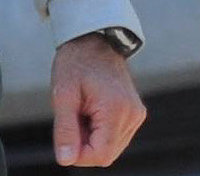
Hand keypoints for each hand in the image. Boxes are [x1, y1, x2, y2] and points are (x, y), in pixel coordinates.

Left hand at [50, 34, 145, 166]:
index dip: (78, 154)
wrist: (93, 40)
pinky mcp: (135, 114)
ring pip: (111, 147)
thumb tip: (65, 160)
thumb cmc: (75, 63)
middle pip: (107, 154)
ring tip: (79, 111)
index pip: (100, 154)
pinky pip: (115, 136)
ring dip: (90, 138)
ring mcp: (136, 115)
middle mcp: (132, 116)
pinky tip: (88, 111)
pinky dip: (99, 131)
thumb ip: (65, 129)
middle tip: (70, 117)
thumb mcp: (62, 94)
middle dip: (83, 145)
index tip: (64, 137)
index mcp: (116, 110)